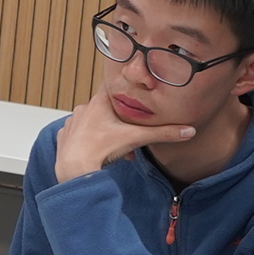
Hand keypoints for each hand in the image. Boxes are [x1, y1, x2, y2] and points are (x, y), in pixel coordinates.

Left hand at [53, 93, 193, 182]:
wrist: (75, 169)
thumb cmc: (101, 149)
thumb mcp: (136, 139)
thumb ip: (163, 134)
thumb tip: (188, 131)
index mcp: (99, 101)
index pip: (112, 85)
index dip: (123, 88)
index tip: (130, 92)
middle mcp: (84, 108)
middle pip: (106, 108)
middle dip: (120, 122)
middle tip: (129, 135)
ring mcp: (72, 122)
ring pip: (93, 123)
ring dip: (106, 133)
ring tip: (117, 149)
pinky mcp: (65, 136)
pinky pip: (80, 134)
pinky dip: (90, 141)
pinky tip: (98, 151)